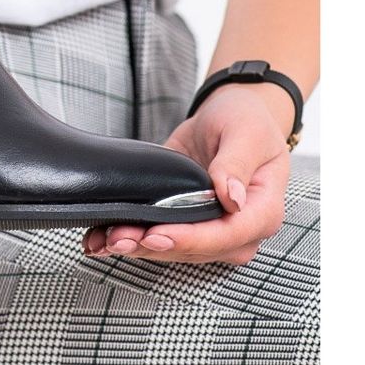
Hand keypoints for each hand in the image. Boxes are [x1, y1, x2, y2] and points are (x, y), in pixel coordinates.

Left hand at [84, 84, 291, 263]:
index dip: (190, 238)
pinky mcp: (185, 221)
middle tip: (120, 238)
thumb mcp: (246, 133)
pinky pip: (160, 235)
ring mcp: (211, 228)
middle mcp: (238, 228)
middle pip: (196, 249)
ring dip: (138, 247)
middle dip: (155, 246)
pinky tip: (103, 240)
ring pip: (173, 249)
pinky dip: (132, 238)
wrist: (230, 115)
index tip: (157, 235)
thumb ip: (237, 164)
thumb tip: (231, 198)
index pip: (227, 235)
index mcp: (262, 210)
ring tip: (107, 239)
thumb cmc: (246, 120)